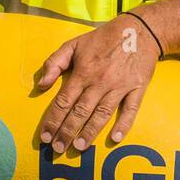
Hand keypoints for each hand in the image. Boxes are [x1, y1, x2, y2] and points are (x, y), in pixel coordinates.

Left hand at [35, 14, 161, 153]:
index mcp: (83, 71)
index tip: (45, 136)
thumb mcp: (73, 44)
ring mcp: (119, 86)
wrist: (138, 30)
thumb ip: (54, 63)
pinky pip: (130, 110)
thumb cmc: (102, 38)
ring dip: (90, 132)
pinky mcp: (137, 88)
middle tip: (58, 149)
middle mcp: (99, 81)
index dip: (53, 120)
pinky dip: (123, 125)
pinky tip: (115, 138)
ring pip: (102, 114)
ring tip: (80, 147)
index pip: (63, 101)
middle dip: (67, 132)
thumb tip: (40, 85)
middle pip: (80, 111)